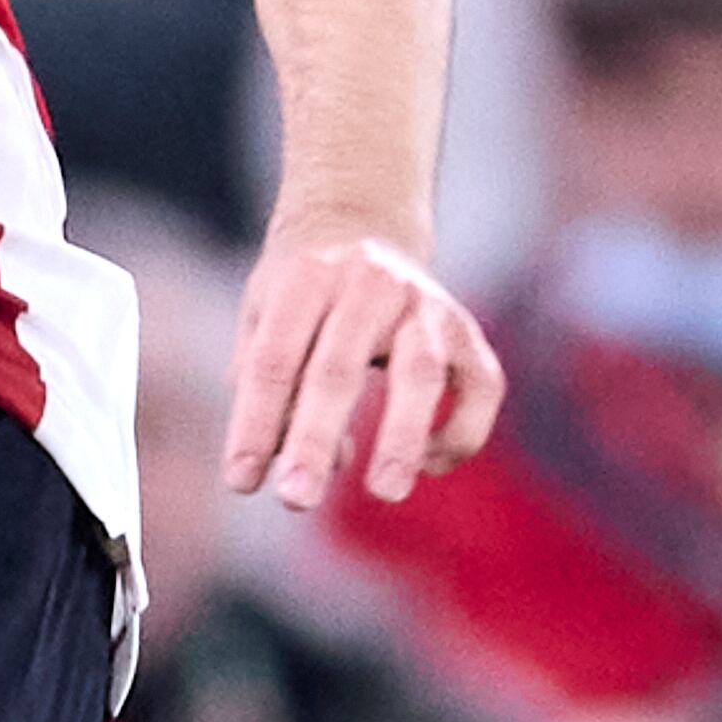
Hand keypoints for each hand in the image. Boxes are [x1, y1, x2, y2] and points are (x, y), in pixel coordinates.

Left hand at [224, 220, 502, 514]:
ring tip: (385, 493)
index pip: (274, 359)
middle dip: (315, 440)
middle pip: (338, 368)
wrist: (359, 223)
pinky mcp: (468, 331)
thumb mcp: (263, 319)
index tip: (242, 482)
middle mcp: (369, 283)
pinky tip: (428, 464)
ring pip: (421, 372)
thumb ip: (269, 389)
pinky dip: (461, 432)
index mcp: (305, 277)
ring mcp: (425, 305)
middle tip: (295, 499)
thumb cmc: (298, 294)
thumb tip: (292, 461)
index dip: (256, 423)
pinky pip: (480, 386)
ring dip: (401, 436)